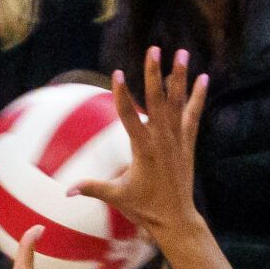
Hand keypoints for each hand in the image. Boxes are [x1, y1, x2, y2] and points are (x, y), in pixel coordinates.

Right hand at [70, 47, 207, 238]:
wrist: (175, 219)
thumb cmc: (144, 208)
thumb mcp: (116, 197)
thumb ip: (92, 189)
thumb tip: (66, 191)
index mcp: (143, 150)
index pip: (128, 117)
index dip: (122, 95)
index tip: (117, 74)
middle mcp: (162, 140)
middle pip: (157, 101)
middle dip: (154, 74)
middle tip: (154, 49)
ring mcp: (177, 140)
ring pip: (178, 103)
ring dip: (180, 77)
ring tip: (182, 53)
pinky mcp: (188, 144)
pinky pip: (193, 115)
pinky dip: (198, 97)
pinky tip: (203, 78)